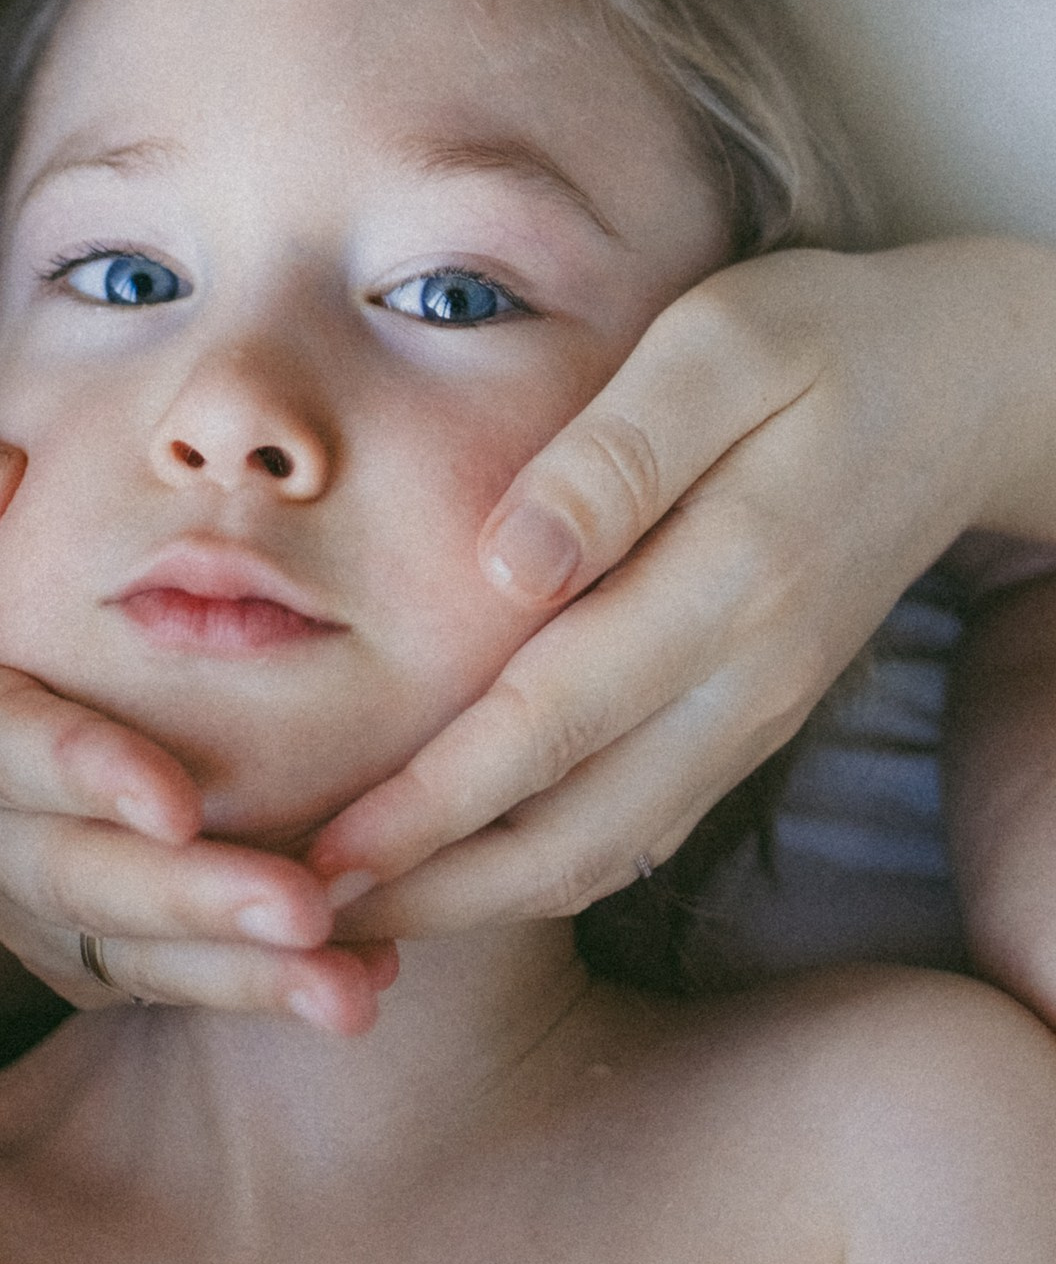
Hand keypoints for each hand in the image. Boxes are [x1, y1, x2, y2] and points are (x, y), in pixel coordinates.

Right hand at [0, 430, 392, 1031]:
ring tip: (346, 986)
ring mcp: (27, 894)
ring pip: (131, 952)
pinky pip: (173, 981)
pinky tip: (363, 974)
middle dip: (188, 898)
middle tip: (303, 910)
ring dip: (241, 973)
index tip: (176, 802)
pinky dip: (263, 984)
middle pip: (74, 875)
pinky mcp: (84, 945)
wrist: (5, 676)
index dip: (74, 773)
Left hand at [309, 239, 1055, 936]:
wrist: (958, 395)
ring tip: (358, 913)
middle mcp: (746, 681)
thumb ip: (618, 454)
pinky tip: (461, 866)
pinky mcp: (749, 723)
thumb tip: (507, 565)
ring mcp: (753, 716)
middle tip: (305, 921)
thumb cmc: (821, 342)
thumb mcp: (721, 345)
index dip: (433, 803)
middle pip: (576, 832)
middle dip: (436, 890)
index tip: (326, 854)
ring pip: (606, 851)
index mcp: (731, 580)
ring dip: (481, 899)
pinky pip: (638, 827)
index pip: (554, 721)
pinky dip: (542, 869)